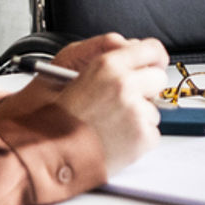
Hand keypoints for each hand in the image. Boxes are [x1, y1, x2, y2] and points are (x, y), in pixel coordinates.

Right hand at [0, 33, 168, 175]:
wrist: (46, 155)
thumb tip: (130, 53)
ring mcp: (136, 112)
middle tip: (124, 101)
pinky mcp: (142, 137)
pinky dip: (137, 138)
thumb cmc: (52, 119)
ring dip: (138, 116)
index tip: (152, 65)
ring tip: (109, 124)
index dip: (152, 59)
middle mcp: (124, 85)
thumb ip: (105, 58)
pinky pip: (152, 132)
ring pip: (153, 109)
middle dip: (145, 88)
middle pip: (158, 78)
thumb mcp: (68, 73)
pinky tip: (113, 139)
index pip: (152, 49)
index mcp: (107, 66)